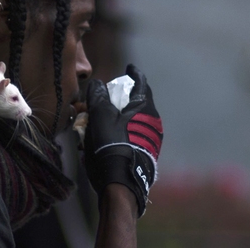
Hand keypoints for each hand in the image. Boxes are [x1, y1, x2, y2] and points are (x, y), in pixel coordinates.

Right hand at [84, 64, 162, 216]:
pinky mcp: (145, 152)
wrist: (121, 181)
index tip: (129, 68)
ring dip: (115, 117)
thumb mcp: (100, 115)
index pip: (141, 83)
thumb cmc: (112, 143)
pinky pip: (130, 134)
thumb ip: (98, 95)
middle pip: (135, 103)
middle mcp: (152, 122)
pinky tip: (101, 139)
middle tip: (104, 99)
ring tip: (96, 121)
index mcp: (145, 108)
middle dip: (118, 99)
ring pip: (130, 119)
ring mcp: (150, 138)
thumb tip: (97, 83)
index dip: (134, 74)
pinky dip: (117, 130)